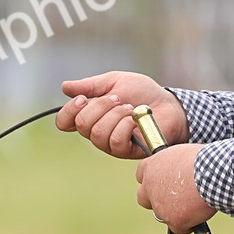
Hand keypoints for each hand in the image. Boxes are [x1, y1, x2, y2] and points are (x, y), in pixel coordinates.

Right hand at [56, 71, 188, 158]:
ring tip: (130, 109)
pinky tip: (135, 120)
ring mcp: (109, 144)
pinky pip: (114, 140)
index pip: (64, 122)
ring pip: (98, 133)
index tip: (83, 98)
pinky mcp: (124, 151)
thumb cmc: (144, 94)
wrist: (170, 104)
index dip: (69, 111)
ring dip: (116, 115)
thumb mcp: (115, 82)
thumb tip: (65, 87)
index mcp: (90, 116)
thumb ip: (90, 85)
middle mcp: (95, 132)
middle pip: (82, 124)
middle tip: (118, 99)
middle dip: (101, 106)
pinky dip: (126, 125)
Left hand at [135, 144, 216, 233]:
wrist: (214, 174)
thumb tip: (177, 170)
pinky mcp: (174, 220)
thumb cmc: (204, 159)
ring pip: (162, 215)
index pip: (142, 176)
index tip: (165, 183)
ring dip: (174, 212)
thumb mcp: (181, 155)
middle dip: (155, 200)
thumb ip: (172, 165)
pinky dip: (188, 225)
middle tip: (173, 199)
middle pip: (144, 198)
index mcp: (150, 167)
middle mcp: (149, 187)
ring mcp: (160, 206)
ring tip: (194, 205)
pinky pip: (179, 228)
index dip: (154, 181)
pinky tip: (199, 216)